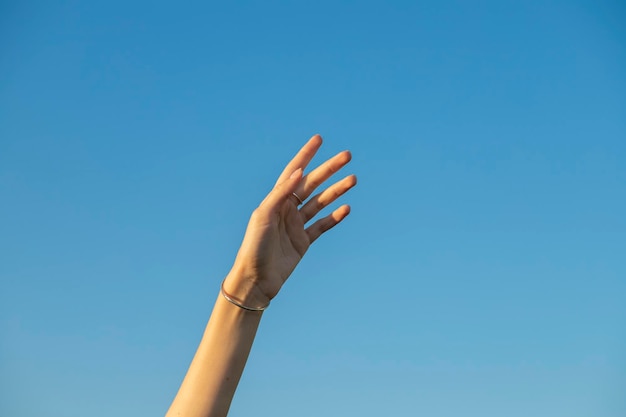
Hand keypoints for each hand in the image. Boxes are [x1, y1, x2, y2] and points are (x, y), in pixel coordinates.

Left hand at [223, 135, 356, 307]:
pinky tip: (347, 208)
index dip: (306, 155)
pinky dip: (335, 217)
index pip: (294, 171)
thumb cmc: (254, 246)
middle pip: (312, 183)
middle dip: (329, 169)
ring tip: (353, 179)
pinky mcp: (303, 242)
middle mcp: (287, 209)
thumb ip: (281, 194)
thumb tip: (298, 172)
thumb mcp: (264, 216)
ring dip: (337, 190)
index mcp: (276, 200)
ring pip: (321, 202)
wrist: (255, 280)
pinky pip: (322, 225)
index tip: (319, 139)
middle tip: (347, 156)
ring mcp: (296, 225)